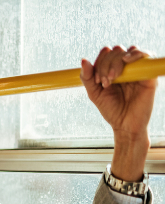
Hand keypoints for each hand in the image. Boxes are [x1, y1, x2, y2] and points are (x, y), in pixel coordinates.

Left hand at [81, 45, 157, 180]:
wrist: (124, 125)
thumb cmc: (111, 110)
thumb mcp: (94, 93)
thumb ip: (87, 78)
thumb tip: (83, 60)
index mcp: (113, 70)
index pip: (107, 53)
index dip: (100, 61)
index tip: (96, 80)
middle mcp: (126, 68)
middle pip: (116, 51)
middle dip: (106, 64)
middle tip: (105, 82)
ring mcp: (138, 70)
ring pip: (129, 51)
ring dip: (117, 61)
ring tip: (113, 78)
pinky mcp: (149, 74)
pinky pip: (146, 55)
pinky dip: (136, 54)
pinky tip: (126, 61)